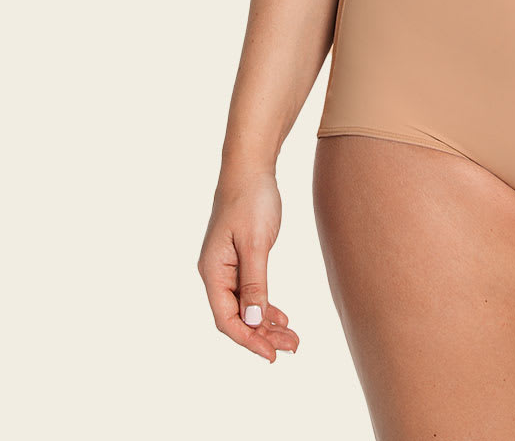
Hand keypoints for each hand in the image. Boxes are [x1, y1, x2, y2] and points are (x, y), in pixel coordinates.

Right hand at [197, 166, 299, 361]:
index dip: (248, 340)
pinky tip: (281, 316)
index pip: (227, 319)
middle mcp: (215, 273)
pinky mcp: (239, 258)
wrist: (251, 168)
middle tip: (292, 347)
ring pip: (245, 305)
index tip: (272, 354)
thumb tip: (253, 320)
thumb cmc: (251, 200)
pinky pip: (250, 291)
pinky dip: (266, 305)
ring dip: (267, 323)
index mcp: (213, 271)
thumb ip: (255, 282)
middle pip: (236, 317)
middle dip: (263, 335)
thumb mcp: (256, 243)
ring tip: (292, 337)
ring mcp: (227, 266)